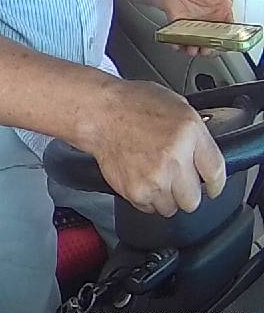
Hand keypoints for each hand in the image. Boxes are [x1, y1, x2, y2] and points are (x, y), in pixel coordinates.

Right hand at [84, 79, 225, 216]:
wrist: (97, 112)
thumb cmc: (133, 105)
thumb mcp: (178, 106)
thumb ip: (196, 136)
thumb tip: (204, 159)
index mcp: (189, 134)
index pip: (216, 174)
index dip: (214, 184)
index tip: (210, 187)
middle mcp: (174, 158)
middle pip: (194, 199)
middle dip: (186, 192)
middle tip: (176, 180)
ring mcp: (154, 178)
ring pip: (171, 208)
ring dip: (165, 198)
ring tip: (153, 178)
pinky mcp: (134, 191)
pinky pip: (148, 207)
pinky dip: (145, 198)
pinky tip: (139, 178)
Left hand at [152, 0, 233, 55]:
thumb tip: (225, 1)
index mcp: (219, 2)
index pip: (228, 22)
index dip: (228, 33)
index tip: (224, 39)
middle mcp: (207, 13)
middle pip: (214, 35)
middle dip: (212, 44)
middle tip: (207, 48)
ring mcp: (192, 19)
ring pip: (198, 38)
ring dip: (196, 46)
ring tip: (193, 49)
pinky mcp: (176, 23)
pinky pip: (179, 36)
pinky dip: (178, 42)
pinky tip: (177, 44)